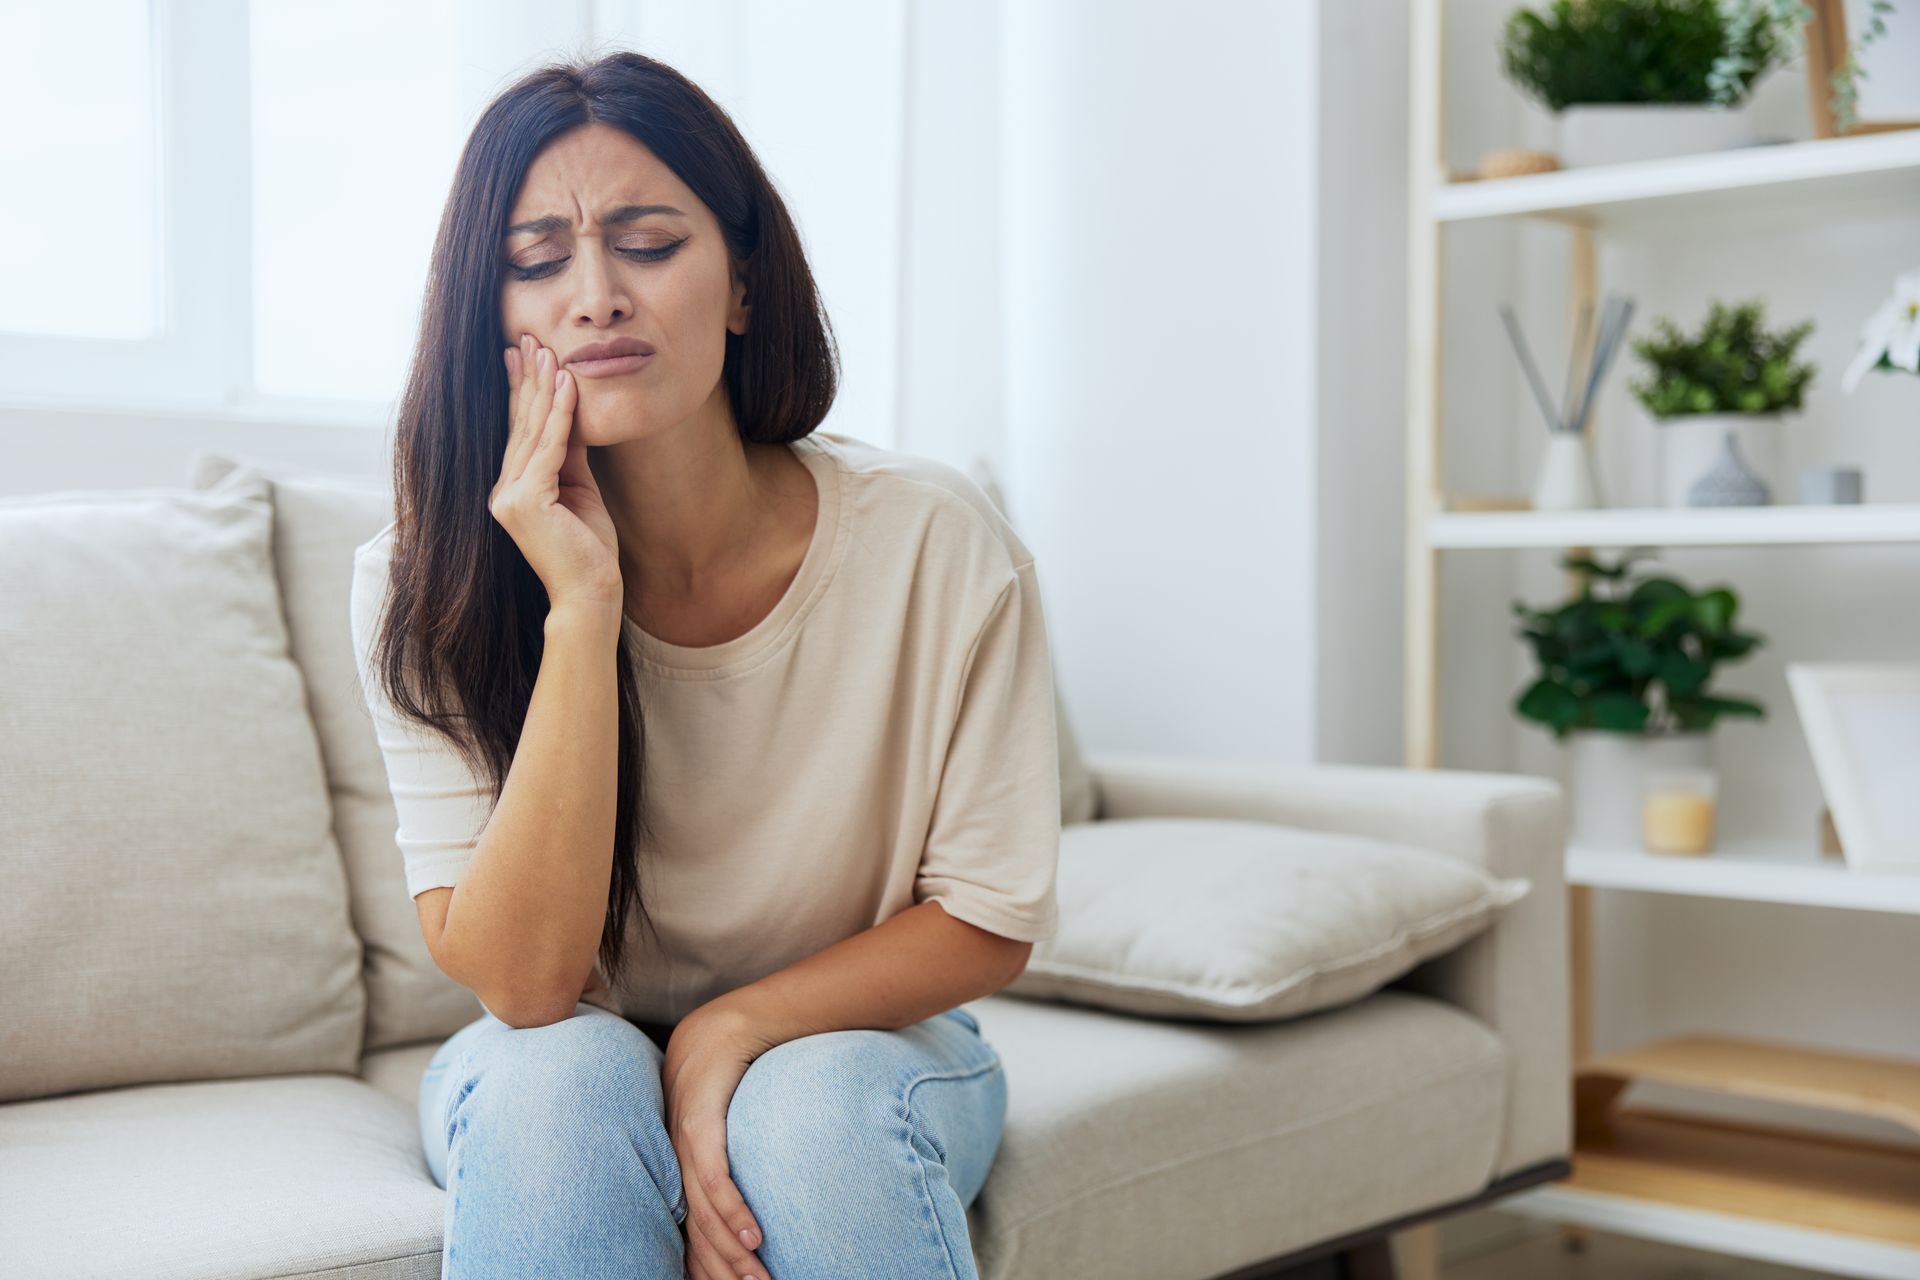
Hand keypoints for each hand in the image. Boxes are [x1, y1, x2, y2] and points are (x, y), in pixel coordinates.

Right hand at [489, 333, 622, 613]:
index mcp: (511, 491)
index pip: (518, 432)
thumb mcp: (580, 489)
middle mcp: (502, 492)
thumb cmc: (590, 549)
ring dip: (541, 388)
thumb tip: (571, 411)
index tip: (522, 353)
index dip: (520, 391)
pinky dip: (560, 415)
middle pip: (520, 425)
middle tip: (528, 337)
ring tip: (547, 351)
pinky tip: (566, 386)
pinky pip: (548, 449)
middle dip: (526, 379)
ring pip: (532, 432)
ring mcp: (509, 498)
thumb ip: (571, 454)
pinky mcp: (526, 502)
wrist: (591, 593)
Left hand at [662, 1005, 773, 1279]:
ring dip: (733, 1253)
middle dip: (723, 1271)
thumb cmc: (730, 1076)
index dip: (706, 1265)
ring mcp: (686, 1143)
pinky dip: (733, 1210)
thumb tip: (750, 1188)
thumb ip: (733, 1159)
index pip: (692, 1230)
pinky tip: (751, 1237)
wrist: (723, 1025)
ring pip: (706, 1214)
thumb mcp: (729, 1126)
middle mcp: (677, 1161)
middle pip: (697, 1233)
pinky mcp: (701, 1122)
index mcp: (683, 1166)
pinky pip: (715, 1177)